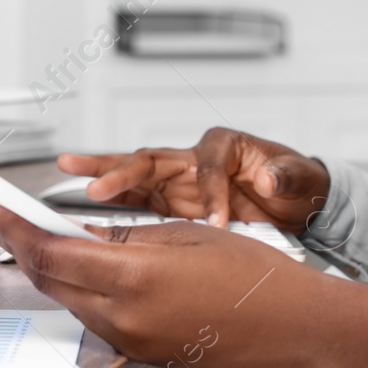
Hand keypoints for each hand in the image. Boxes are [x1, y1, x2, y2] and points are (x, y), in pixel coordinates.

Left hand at [0, 205, 367, 367]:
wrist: (296, 329)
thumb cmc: (257, 278)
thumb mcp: (188, 236)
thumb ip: (127, 237)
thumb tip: (82, 235)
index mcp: (135, 280)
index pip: (51, 254)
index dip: (15, 230)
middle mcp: (125, 318)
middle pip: (51, 281)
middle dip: (24, 248)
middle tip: (6, 221)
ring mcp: (133, 342)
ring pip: (70, 301)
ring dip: (53, 270)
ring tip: (47, 238)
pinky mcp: (144, 354)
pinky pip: (97, 318)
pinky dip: (83, 290)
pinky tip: (89, 269)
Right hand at [57, 128, 330, 232]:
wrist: (294, 203)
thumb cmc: (294, 185)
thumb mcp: (300, 177)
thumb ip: (286, 175)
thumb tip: (271, 177)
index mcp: (224, 146)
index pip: (208, 166)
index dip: (211, 193)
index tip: (219, 220)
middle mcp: (194, 158)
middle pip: (153, 159)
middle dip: (123, 172)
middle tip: (96, 188)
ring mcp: (180, 179)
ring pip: (134, 172)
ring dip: (102, 173)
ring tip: (67, 168)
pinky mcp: (173, 199)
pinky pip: (136, 197)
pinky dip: (112, 198)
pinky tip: (83, 201)